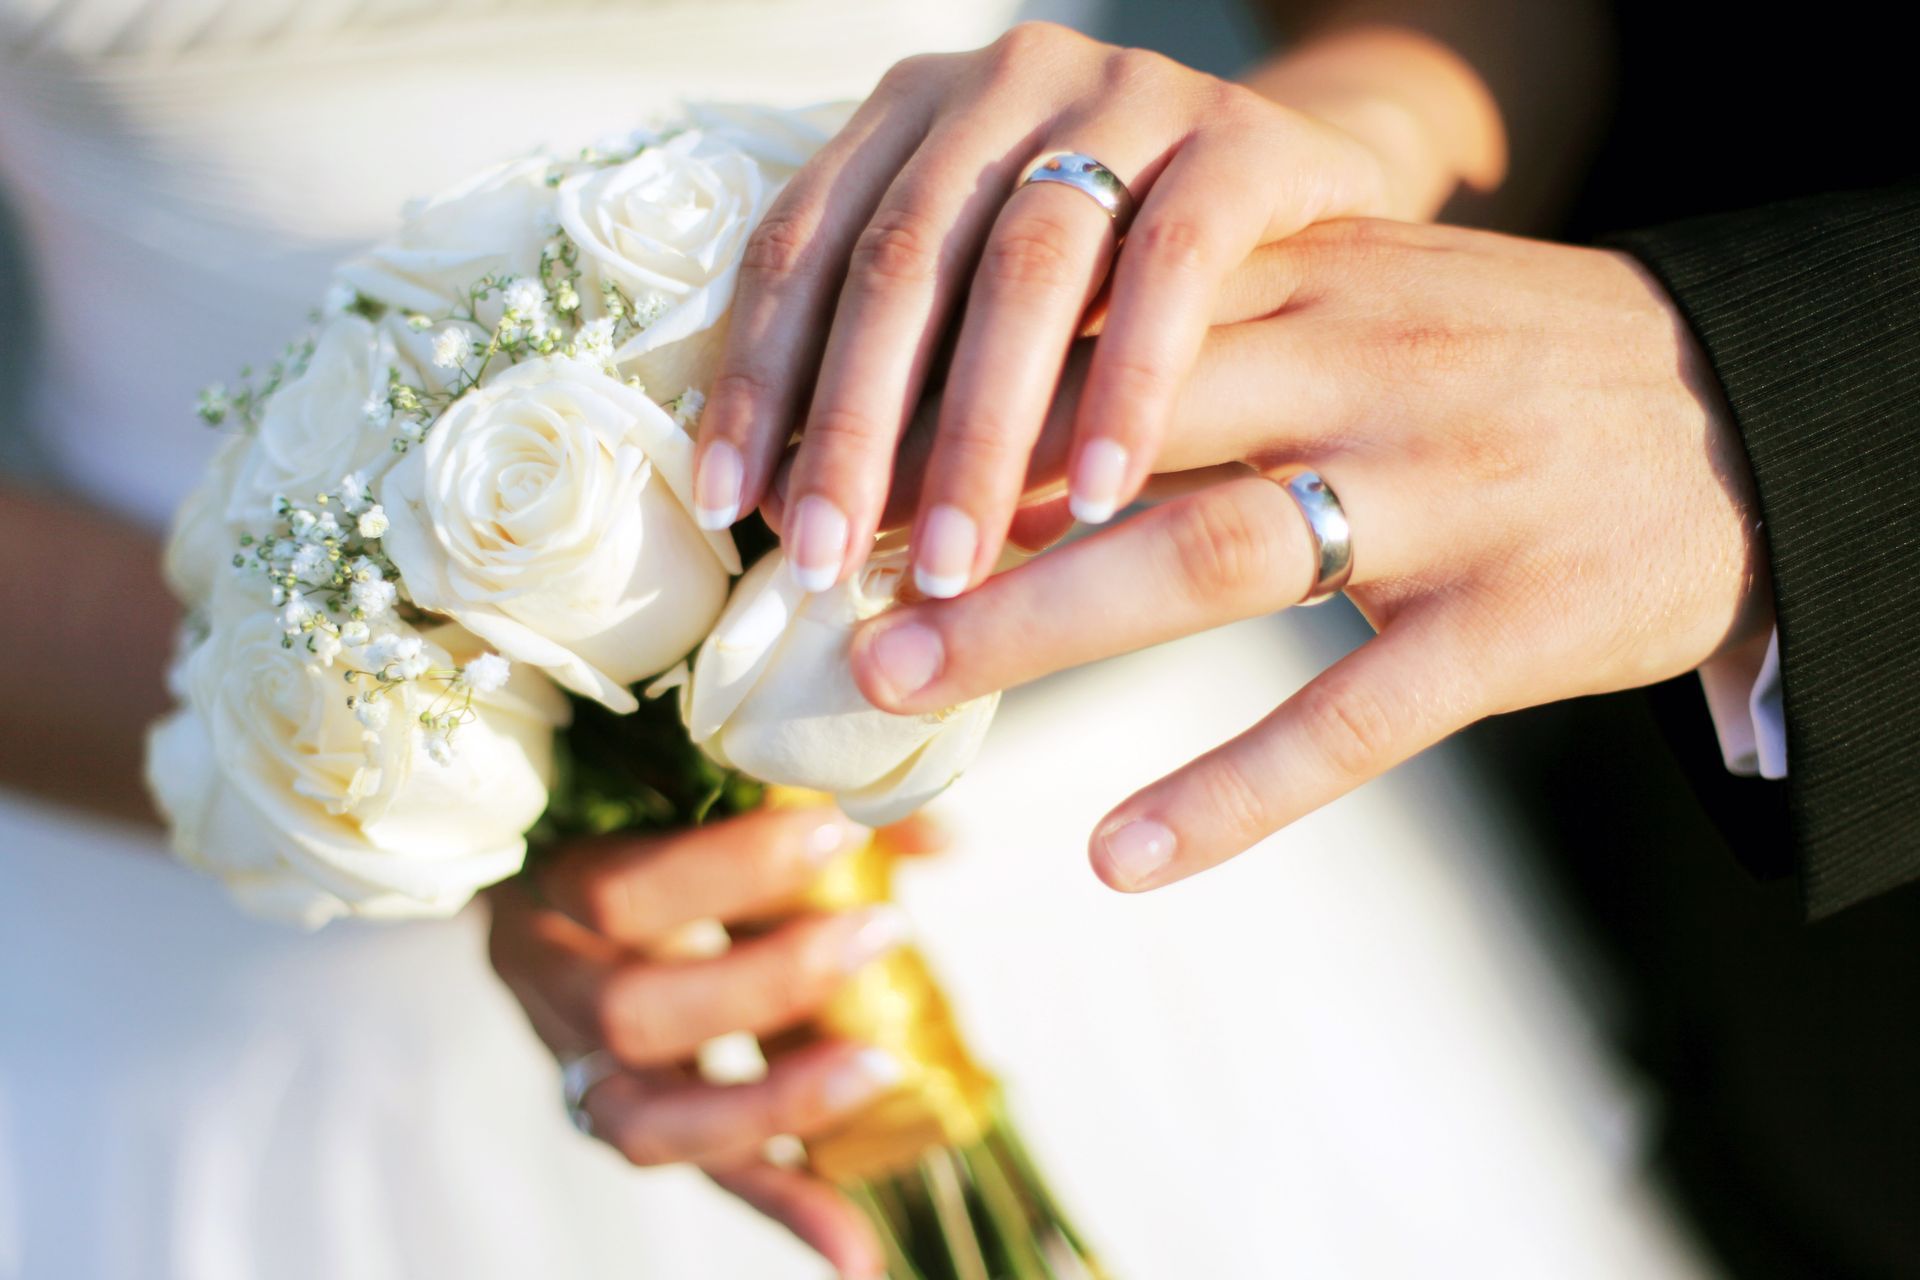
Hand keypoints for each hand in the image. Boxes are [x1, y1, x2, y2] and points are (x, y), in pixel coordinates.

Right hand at [489, 805, 924, 1278]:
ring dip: (778, 1100)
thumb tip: (937, 835)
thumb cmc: (639, 828)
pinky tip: (858, 1248)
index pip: (616, 892)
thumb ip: (803, 806)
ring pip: (649, 1120)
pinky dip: (786, 1207)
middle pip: (634, 1012)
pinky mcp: (632, 1125)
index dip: (728, 870)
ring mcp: (580, 1069)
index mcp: (549, 887)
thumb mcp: (694, 797)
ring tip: (882, 1068)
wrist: (556, 889)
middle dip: (769, 980)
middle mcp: (550, 988)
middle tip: (880, 930)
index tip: (840, 830)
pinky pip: (703, 1174)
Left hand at [692, 22, 1397, 599]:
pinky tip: (1098, 502)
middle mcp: (1006, 83)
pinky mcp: (1243, 138)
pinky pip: (1173, 266)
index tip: (730, 508)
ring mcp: (1128, 95)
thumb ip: (921, 386)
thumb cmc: (1123, 290)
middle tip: (827, 562)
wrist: (1315, 206)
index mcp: (915, 115)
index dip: (760, 378)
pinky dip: (1127, 387)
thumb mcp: (1002, 319)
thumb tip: (824, 536)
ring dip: (981, 430)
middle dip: (854, 427)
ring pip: (1027, 267)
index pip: (803, 245)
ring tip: (951, 564)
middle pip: (901, 260)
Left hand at [847, 219, 1768, 891]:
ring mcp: (1444, 499)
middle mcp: (1368, 372)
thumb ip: (1218, 328)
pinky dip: (1227, 791)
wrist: (1739, 418)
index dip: (959, 395)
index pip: (1106, 322)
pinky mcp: (1515, 626)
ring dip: (1043, 627)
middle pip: (1125, 434)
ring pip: (1212, 556)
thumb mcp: (1368, 302)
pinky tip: (1118, 854)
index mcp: (1320, 281)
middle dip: (959, 508)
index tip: (837, 462)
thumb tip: (1019, 394)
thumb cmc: (1506, 366)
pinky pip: (1351, 719)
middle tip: (823, 583)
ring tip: (906, 680)